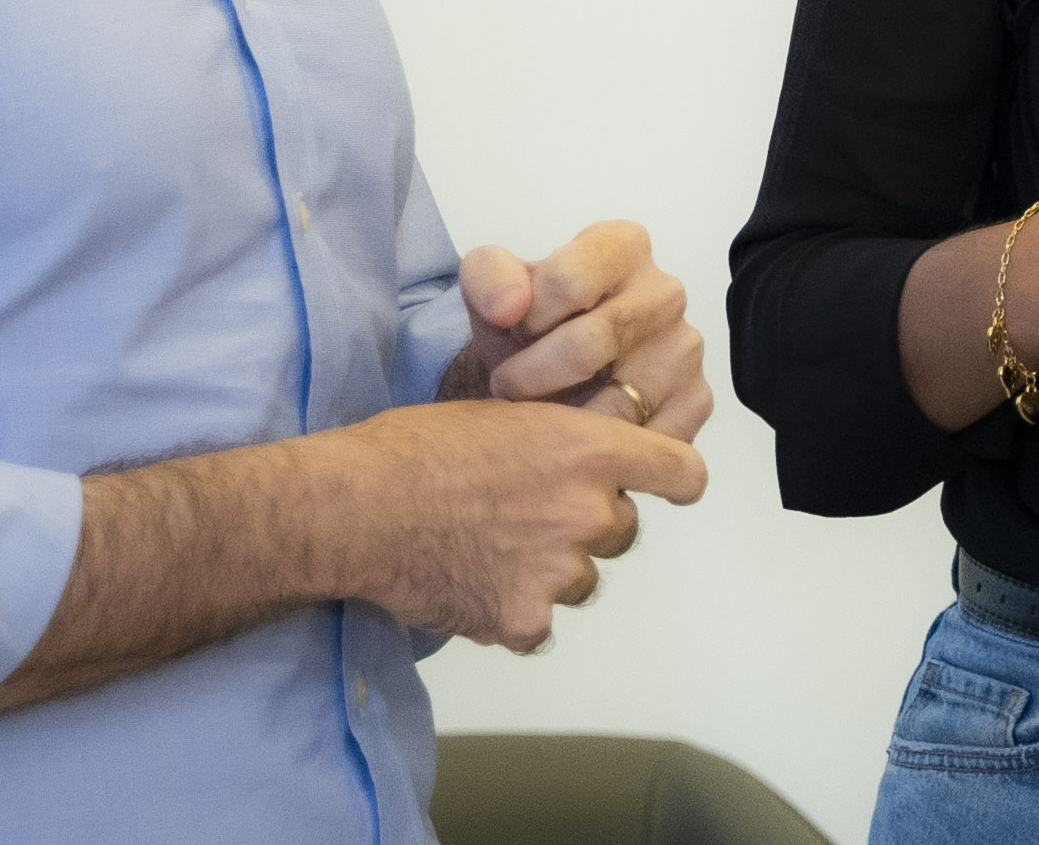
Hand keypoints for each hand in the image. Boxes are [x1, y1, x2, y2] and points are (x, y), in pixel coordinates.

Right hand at [328, 397, 703, 650]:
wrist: (357, 508)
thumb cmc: (416, 450)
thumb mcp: (507, 412)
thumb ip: (561, 441)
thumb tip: (583, 459)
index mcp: (591, 449)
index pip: (681, 473)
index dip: (676, 481)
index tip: (668, 486)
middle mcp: (589, 512)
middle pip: (623, 530)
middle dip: (589, 525)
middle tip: (528, 515)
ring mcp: (561, 572)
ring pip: (581, 579)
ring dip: (550, 571)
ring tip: (489, 548)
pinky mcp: (524, 619)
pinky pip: (540, 624)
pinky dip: (514, 613)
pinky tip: (473, 584)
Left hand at [447, 221, 715, 447]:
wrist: (550, 371)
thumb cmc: (527, 324)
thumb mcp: (492, 287)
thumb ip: (489, 277)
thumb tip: (508, 308)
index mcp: (623, 246)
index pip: (569, 281)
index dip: (526, 319)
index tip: (512, 334)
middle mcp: (667, 292)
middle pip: (591, 345)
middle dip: (532, 377)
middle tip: (509, 388)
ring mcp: (686, 349)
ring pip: (616, 404)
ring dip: (563, 422)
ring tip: (541, 412)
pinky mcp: (696, 400)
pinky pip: (644, 440)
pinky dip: (600, 451)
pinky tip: (578, 434)